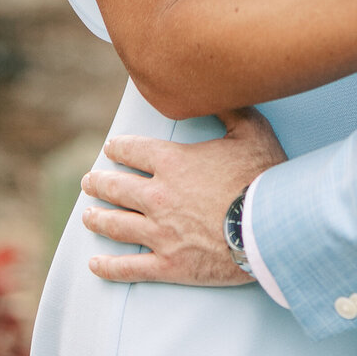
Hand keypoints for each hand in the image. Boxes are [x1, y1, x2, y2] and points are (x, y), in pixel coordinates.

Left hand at [80, 108, 286, 284]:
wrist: (269, 228)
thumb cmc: (262, 177)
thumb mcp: (251, 131)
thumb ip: (229, 108)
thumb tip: (218, 87)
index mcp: (173, 162)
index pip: (134, 150)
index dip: (119, 148)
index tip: (110, 148)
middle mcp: (158, 196)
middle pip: (117, 188)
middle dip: (99, 183)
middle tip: (89, 181)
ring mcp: (160, 233)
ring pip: (117, 225)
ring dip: (98, 219)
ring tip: (87, 216)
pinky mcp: (168, 265)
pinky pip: (129, 267)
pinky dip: (108, 267)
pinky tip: (95, 265)